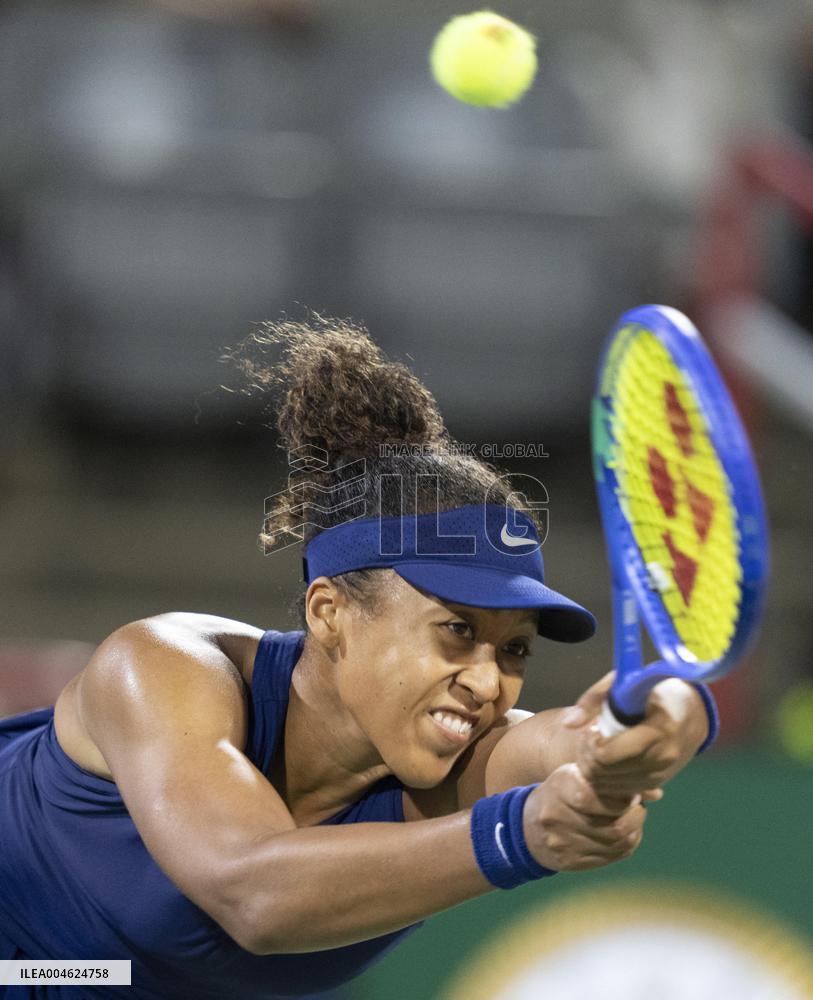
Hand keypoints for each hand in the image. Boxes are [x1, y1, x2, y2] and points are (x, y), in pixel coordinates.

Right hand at [522, 763, 646, 872]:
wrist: (527, 828)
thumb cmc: (560, 794)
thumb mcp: (575, 776)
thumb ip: (609, 780)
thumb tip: (656, 793)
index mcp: (558, 789)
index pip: (593, 798)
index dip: (621, 800)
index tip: (633, 794)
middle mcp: (557, 817)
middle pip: (612, 828)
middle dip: (635, 818)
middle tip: (639, 808)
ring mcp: (563, 844)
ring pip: (615, 845)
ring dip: (633, 832)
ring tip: (633, 820)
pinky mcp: (570, 862)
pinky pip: (609, 857)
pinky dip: (624, 846)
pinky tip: (624, 834)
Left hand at [562, 672, 709, 801]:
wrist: (690, 714)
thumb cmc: (652, 693)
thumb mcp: (625, 683)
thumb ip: (593, 699)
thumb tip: (569, 724)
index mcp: (657, 731)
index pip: (607, 754)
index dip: (590, 742)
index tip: (593, 728)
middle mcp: (662, 759)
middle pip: (603, 772)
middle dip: (586, 755)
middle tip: (589, 736)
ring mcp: (659, 776)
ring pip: (607, 786)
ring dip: (592, 767)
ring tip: (596, 746)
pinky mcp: (655, 785)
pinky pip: (618, 792)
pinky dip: (604, 778)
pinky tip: (606, 759)